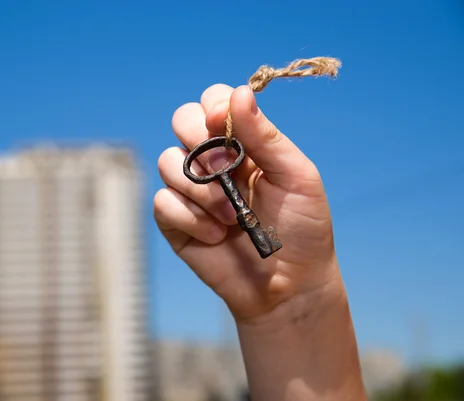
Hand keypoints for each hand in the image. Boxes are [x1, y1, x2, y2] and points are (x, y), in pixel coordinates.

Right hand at [154, 83, 342, 322]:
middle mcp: (212, 160)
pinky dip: (190, 218)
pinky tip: (216, 236)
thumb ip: (264, 136)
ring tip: (231, 217)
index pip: (214, 101)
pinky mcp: (175, 221)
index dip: (214, 107)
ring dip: (201, 189)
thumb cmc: (301, 227)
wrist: (289, 285)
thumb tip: (239, 93)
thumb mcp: (295, 176)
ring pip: (167, 161)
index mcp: (242, 142)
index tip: (223, 124)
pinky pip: (163, 202)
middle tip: (229, 172)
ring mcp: (191, 190)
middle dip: (200, 143)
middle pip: (180, 120)